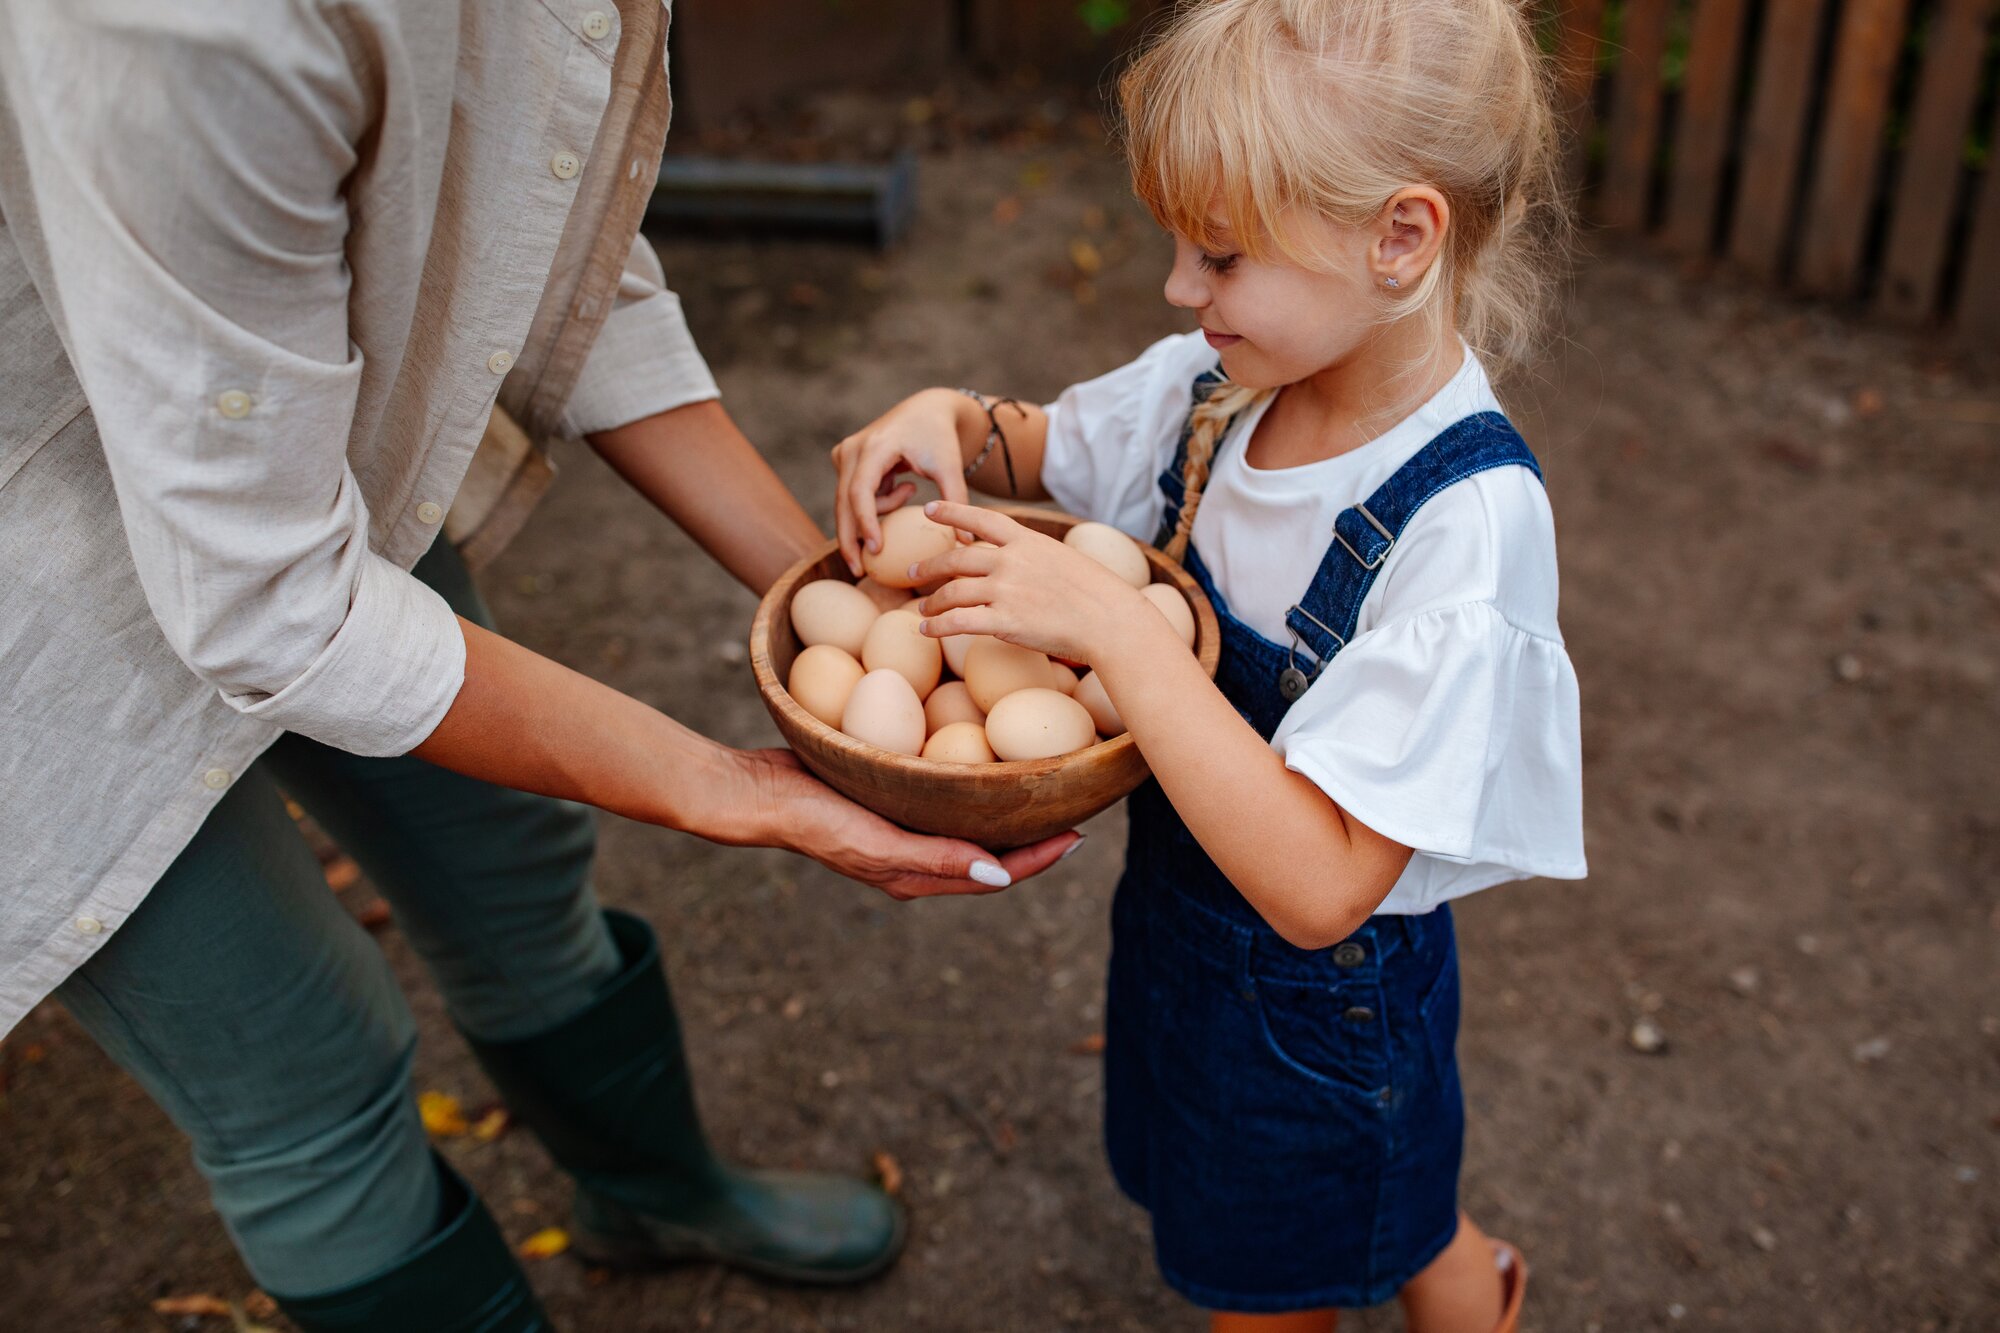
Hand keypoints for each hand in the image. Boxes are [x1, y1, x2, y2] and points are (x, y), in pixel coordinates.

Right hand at [740, 748, 1080, 899]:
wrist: (758, 793)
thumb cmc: (815, 819)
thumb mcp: (878, 842)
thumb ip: (938, 859)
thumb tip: (1002, 874)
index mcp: (918, 876)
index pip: (996, 872)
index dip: (1040, 857)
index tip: (1080, 833)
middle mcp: (916, 857)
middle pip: (990, 850)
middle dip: (1033, 834)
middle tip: (1071, 803)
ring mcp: (901, 828)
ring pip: (968, 822)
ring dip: (1004, 808)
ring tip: (1038, 781)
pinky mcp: (886, 800)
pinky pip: (940, 795)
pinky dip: (969, 782)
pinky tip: (979, 753)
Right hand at [831, 388, 972, 577]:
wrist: (928, 410)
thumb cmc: (940, 438)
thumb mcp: (951, 467)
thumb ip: (957, 501)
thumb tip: (964, 544)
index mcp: (876, 446)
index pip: (860, 491)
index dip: (866, 522)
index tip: (876, 550)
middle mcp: (852, 449)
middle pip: (843, 503)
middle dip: (851, 539)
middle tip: (860, 571)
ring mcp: (844, 454)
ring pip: (848, 502)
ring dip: (876, 514)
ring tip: (909, 492)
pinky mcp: (845, 461)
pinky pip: (852, 496)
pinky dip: (874, 505)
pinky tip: (902, 487)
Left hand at [908, 501, 1151, 666]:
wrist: (1110, 620)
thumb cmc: (1097, 594)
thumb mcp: (1065, 559)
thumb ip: (1035, 558)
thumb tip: (1020, 562)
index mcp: (1027, 541)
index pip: (981, 519)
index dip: (951, 512)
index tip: (928, 508)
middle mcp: (1010, 561)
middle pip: (956, 559)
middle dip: (929, 566)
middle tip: (912, 573)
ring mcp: (1005, 590)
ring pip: (952, 592)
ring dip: (932, 601)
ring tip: (923, 609)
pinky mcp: (1004, 621)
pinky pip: (957, 622)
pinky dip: (936, 626)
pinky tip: (926, 629)